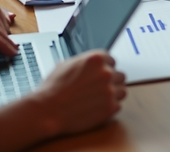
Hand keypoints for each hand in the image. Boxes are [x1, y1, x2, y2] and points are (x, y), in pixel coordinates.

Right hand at [0, 51, 125, 151]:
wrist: (47, 110)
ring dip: (114, 94)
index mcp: (96, 59)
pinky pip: (118, 105)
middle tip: (98, 89)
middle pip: (119, 75)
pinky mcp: (110, 107)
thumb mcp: (66, 65)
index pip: (112, 60)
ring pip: (122, 90)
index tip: (100, 75)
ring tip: (99, 98)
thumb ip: (84, 62)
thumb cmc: (52, 89)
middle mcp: (106, 73)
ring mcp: (110, 90)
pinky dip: (110, 107)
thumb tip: (89, 63)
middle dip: (110, 81)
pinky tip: (97, 107)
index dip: (105, 68)